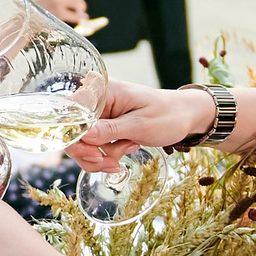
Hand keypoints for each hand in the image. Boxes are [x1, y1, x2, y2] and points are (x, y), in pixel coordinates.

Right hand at [32, 0, 87, 23]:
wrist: (25, 18)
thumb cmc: (36, 7)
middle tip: (80, 4)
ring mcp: (56, 2)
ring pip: (77, 0)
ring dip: (81, 6)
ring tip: (81, 10)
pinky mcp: (58, 13)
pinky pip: (74, 14)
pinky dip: (80, 17)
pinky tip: (83, 18)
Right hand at [71, 78, 204, 169]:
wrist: (184, 117)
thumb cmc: (167, 115)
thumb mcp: (140, 124)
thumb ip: (110, 130)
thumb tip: (82, 135)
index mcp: (102, 92)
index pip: (71, 115)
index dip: (76, 139)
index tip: (96, 155)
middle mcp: (94, 102)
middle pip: (71, 133)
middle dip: (89, 154)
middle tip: (112, 163)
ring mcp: (98, 116)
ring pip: (81, 145)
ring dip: (101, 157)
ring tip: (127, 151)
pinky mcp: (102, 127)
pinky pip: (92, 147)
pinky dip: (105, 156)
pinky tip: (125, 150)